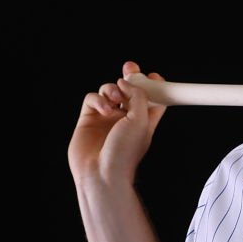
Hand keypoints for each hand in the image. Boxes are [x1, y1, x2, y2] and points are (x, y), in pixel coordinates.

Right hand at [68, 61, 167, 186]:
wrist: (101, 173)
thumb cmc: (124, 153)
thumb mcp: (141, 121)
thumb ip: (138, 97)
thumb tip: (127, 81)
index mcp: (143, 121)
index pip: (151, 98)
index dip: (153, 85)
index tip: (154, 76)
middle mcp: (125, 118)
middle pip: (129, 90)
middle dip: (129, 77)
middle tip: (130, 69)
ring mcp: (106, 118)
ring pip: (109, 91)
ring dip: (113, 90)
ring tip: (116, 101)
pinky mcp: (88, 119)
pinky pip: (92, 99)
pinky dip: (98, 99)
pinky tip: (104, 109)